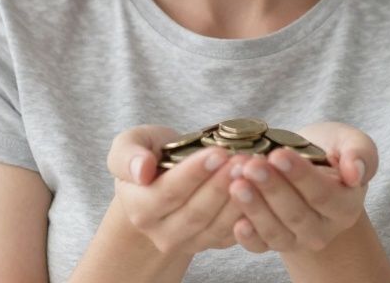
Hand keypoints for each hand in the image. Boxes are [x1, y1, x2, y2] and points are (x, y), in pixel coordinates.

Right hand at [106, 125, 244, 256]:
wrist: (164, 181)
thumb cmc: (150, 157)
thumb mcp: (129, 145)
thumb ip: (128, 155)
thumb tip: (142, 170)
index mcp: (139, 207)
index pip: (167, 193)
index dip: (194, 174)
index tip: (218, 152)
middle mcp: (161, 232)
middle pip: (195, 213)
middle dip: (221, 185)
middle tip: (244, 160)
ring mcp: (188, 242)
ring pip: (216, 226)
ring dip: (239, 199)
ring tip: (254, 170)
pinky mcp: (212, 243)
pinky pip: (232, 234)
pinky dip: (249, 213)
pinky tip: (261, 189)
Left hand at [226, 121, 379, 253]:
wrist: (306, 167)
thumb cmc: (329, 151)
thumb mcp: (350, 142)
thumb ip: (360, 153)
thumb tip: (355, 172)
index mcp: (346, 206)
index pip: (324, 195)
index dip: (301, 176)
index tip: (279, 155)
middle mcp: (323, 229)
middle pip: (297, 214)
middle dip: (272, 189)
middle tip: (250, 166)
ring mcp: (297, 240)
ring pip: (277, 232)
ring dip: (254, 209)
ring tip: (236, 184)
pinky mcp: (272, 243)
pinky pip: (260, 246)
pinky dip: (247, 237)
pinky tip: (236, 221)